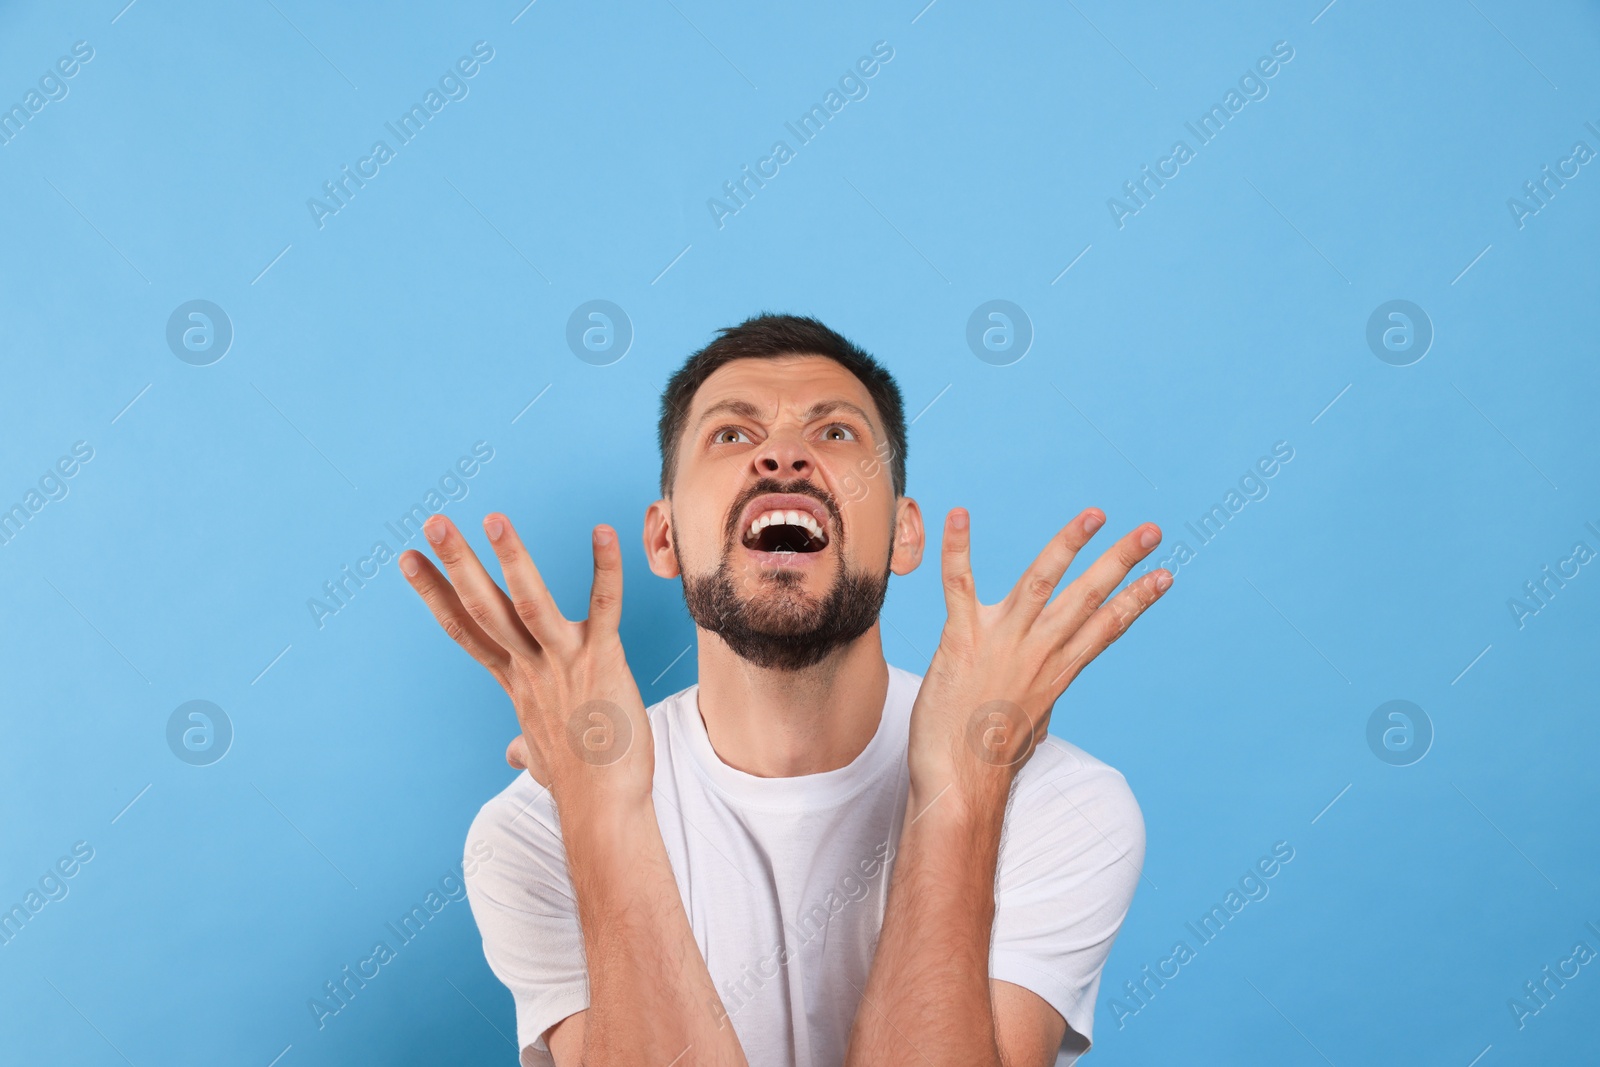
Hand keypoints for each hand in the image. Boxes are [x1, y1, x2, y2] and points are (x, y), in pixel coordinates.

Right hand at [400, 513, 652, 803]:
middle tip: (433, 521)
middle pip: (483, 607)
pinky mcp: (603, 660)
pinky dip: (606, 568)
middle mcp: (531, 667)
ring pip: (529, 601)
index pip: (465, 629)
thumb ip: (526, 747)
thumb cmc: (581, 784)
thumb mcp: (543, 759)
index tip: (409, 559)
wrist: (604, 810)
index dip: (434, 592)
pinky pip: (604, 606)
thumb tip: (515, 756)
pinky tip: (604, 531)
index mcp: (516, 681)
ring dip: (512, 558)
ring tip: (494, 518)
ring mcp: (564, 662)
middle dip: (456, 563)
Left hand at [906, 507, 1170, 808]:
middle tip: (1151, 531)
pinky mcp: (962, 639)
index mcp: (1057, 671)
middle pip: (1089, 598)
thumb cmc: (985, 760)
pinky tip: (959, 514)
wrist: (960, 785)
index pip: (1107, 627)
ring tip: (1095, 515)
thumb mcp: (1027, 725)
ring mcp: (1002, 642)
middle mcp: (1039, 652)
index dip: (1137, 600)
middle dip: (1122, 561)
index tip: (1165, 575)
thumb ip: (1036, 701)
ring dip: (1069, 544)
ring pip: (1042, 581)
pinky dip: (957, 547)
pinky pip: (959, 583)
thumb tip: (1041, 708)